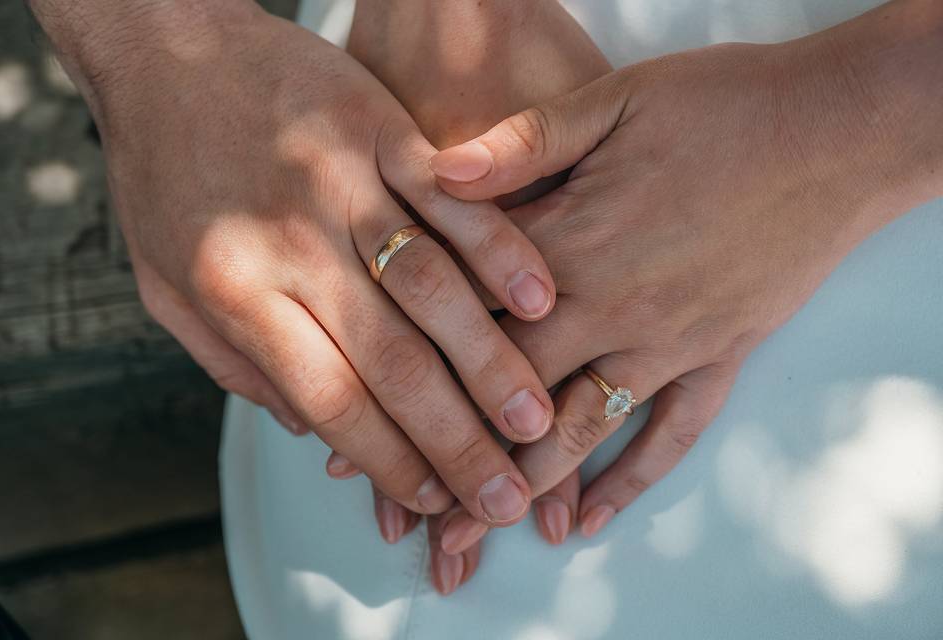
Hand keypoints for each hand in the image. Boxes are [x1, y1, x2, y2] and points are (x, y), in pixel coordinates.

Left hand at [34, 0, 563, 525]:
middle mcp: (293, 246)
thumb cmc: (165, 173)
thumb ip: (233, 362)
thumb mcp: (163, 282)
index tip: (432, 500)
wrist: (169, 50)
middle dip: (455, 441)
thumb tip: (305, 429)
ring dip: (491, 361)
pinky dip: (500, 250)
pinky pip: (450, 201)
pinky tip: (540, 299)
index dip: (388, 461)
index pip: (330, 400)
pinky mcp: (380, 131)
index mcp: (235, 292)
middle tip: (502, 497)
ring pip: (431, 288)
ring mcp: (343, 184)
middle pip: (391, 361)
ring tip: (534, 419)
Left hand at [432, 0, 942, 547]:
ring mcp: (671, 341)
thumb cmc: (725, 106)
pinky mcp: (721, 354)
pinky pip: (673, 431)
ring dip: (530, 487)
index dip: (411, 376)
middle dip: (461, 461)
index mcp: (574, 248)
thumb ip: (522, 142)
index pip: (472, 326)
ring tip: (484, 535)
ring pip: (583, 431)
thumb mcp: (615, 101)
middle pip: (516, 400)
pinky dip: (631, 478)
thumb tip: (437, 168)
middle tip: (418, 522)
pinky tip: (593, 518)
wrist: (839, 130)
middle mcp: (614, 310)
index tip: (366, 425)